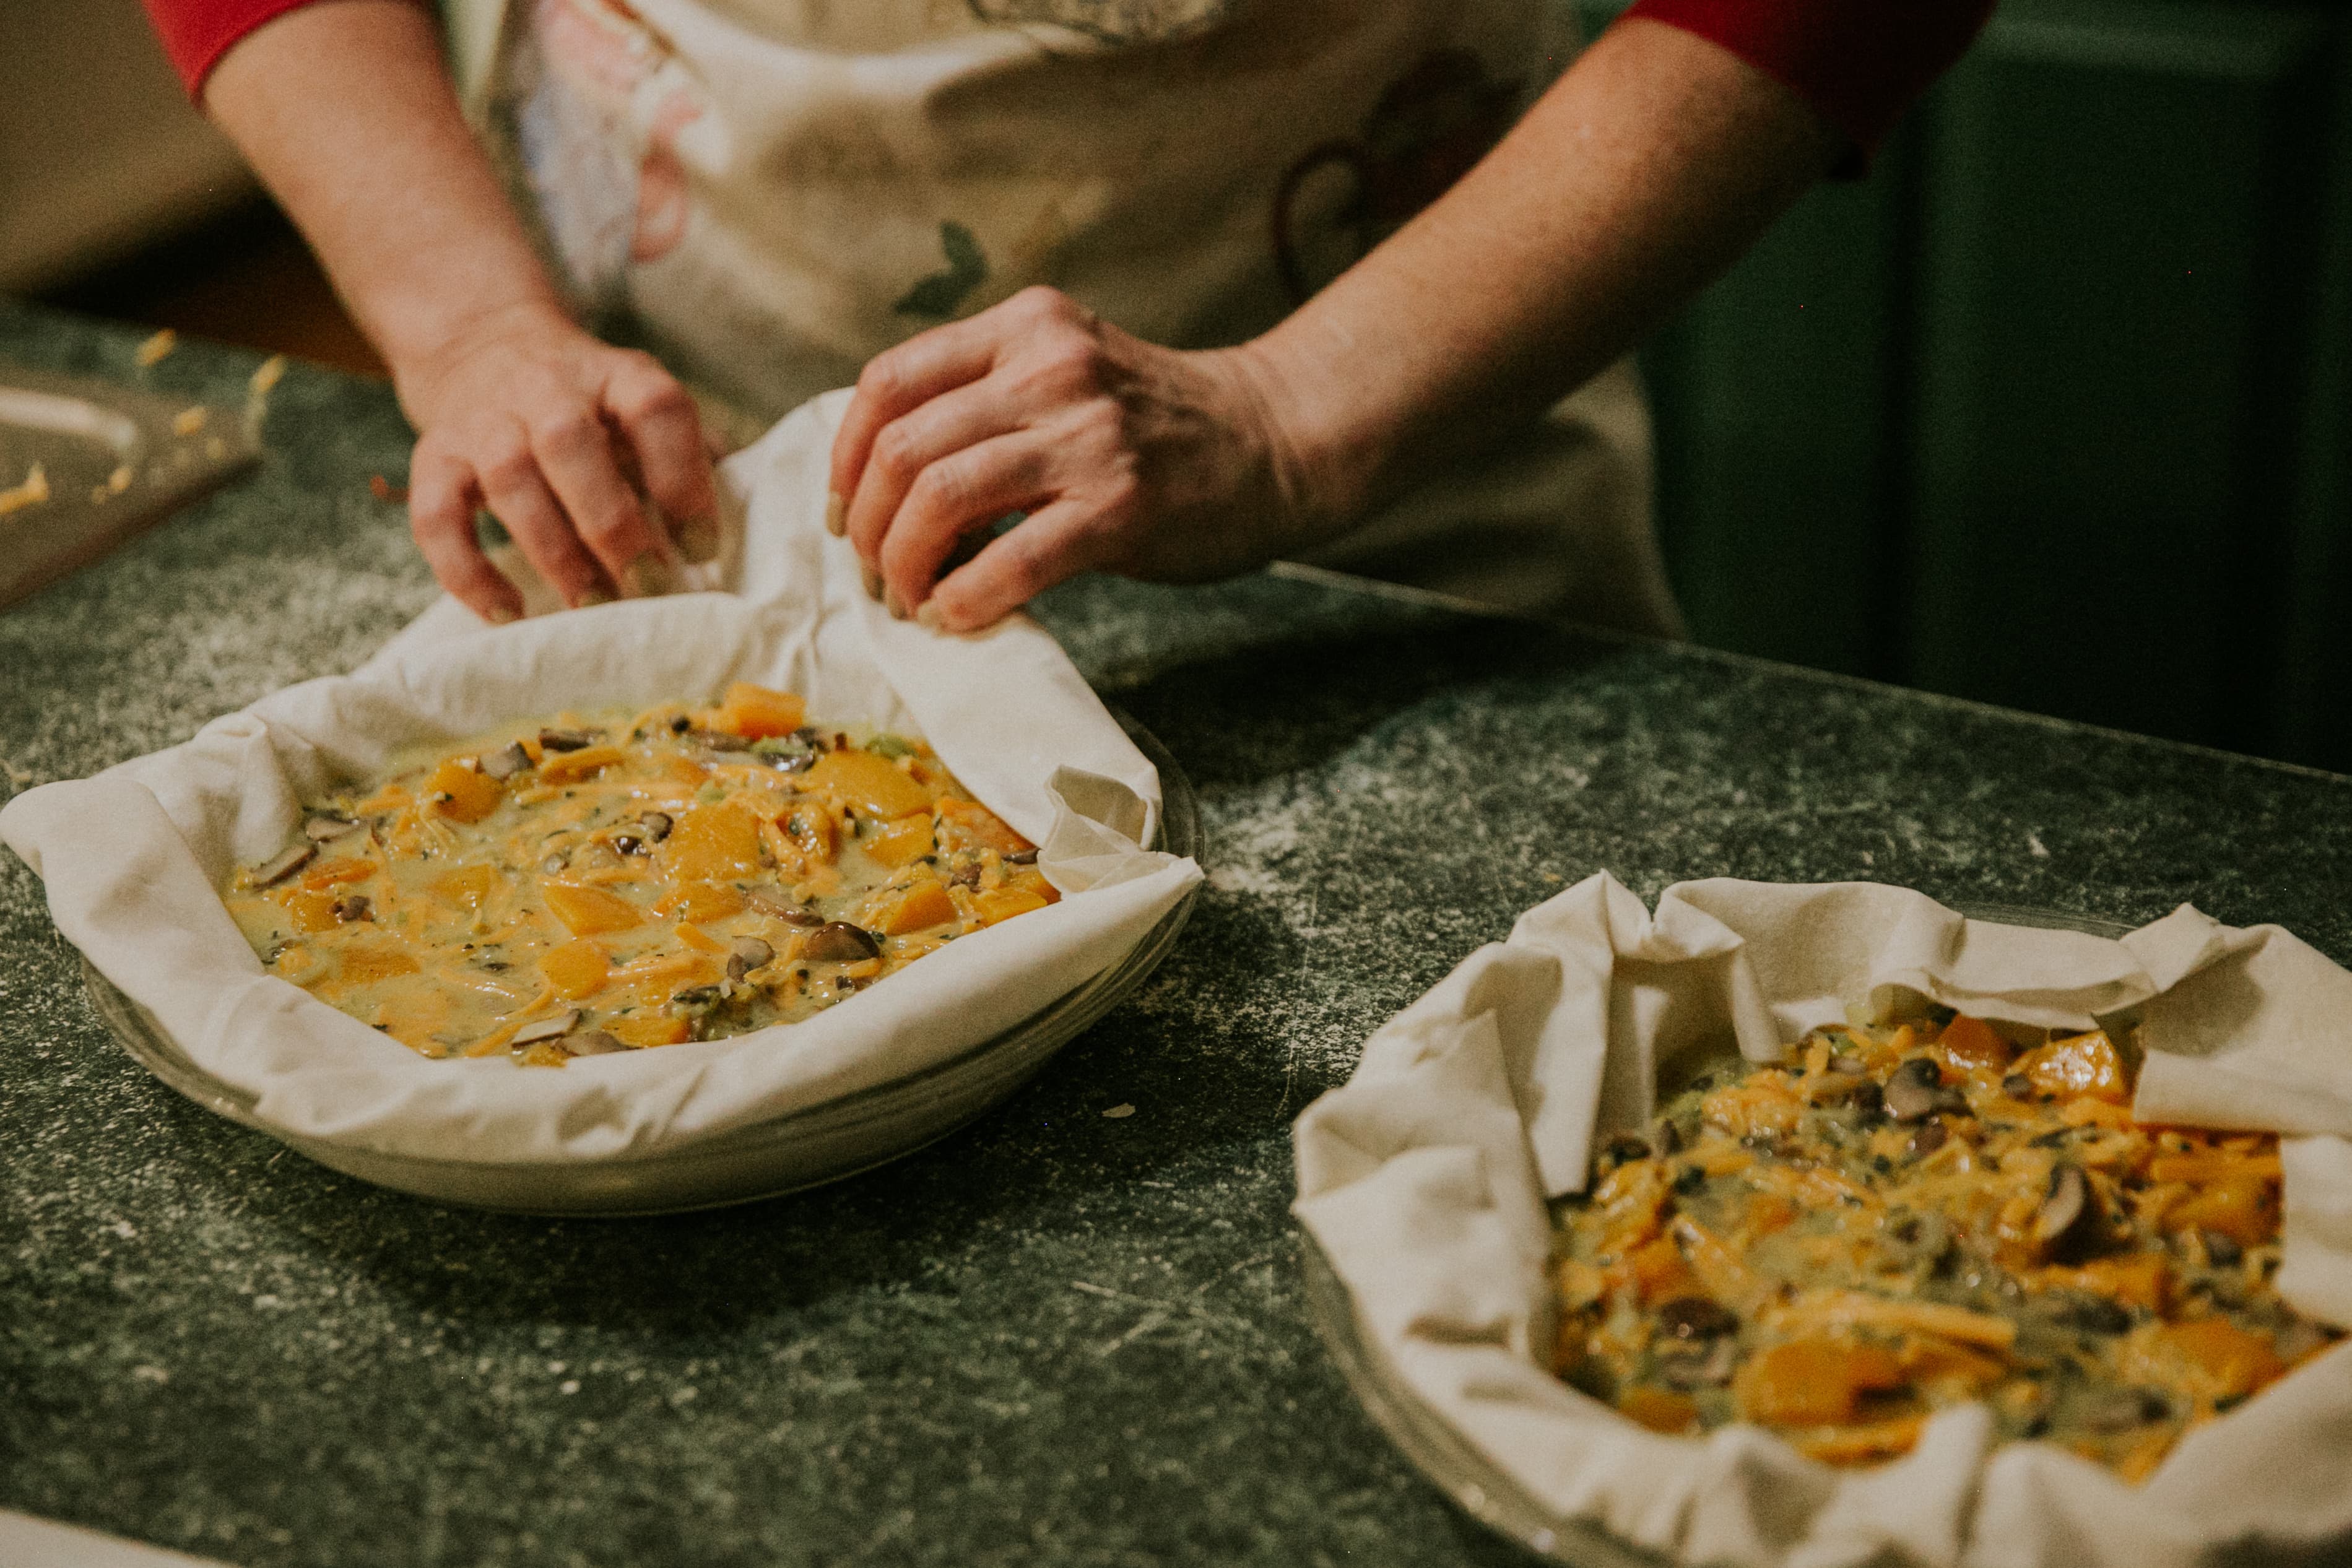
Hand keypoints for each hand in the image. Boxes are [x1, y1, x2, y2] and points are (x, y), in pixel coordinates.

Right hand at [395, 304, 719, 620]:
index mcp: (617, 375)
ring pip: (510, 480)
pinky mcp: (433, 456)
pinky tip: (508, 614)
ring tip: (592, 609)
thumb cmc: (590, 404)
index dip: (683, 479)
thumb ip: (690, 458)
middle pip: (571, 444)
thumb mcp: (642, 408)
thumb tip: (741, 527)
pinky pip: (438, 517)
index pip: (656, 410)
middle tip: (647, 590)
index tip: (702, 548)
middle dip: (613, 527)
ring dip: (554, 553)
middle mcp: (546, 389)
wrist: (484, 344)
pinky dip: (468, 571)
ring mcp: (483, 420)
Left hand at [829, 287, 1327, 631]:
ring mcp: (1087, 438)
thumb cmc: (1158, 426)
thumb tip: (885, 486)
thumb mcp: (1067, 374)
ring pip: (939, 501)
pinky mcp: (1119, 509)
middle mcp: (1050, 369)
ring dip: (904, 566)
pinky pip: (1008, 562)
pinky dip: (964, 599)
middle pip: (901, 448)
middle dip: (869, 526)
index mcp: (1025, 328)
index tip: (847, 512)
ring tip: (911, 599)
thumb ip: (986, 400)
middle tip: (877, 573)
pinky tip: (958, 616)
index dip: (845, 457)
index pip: (888, 381)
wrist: (1275, 441)